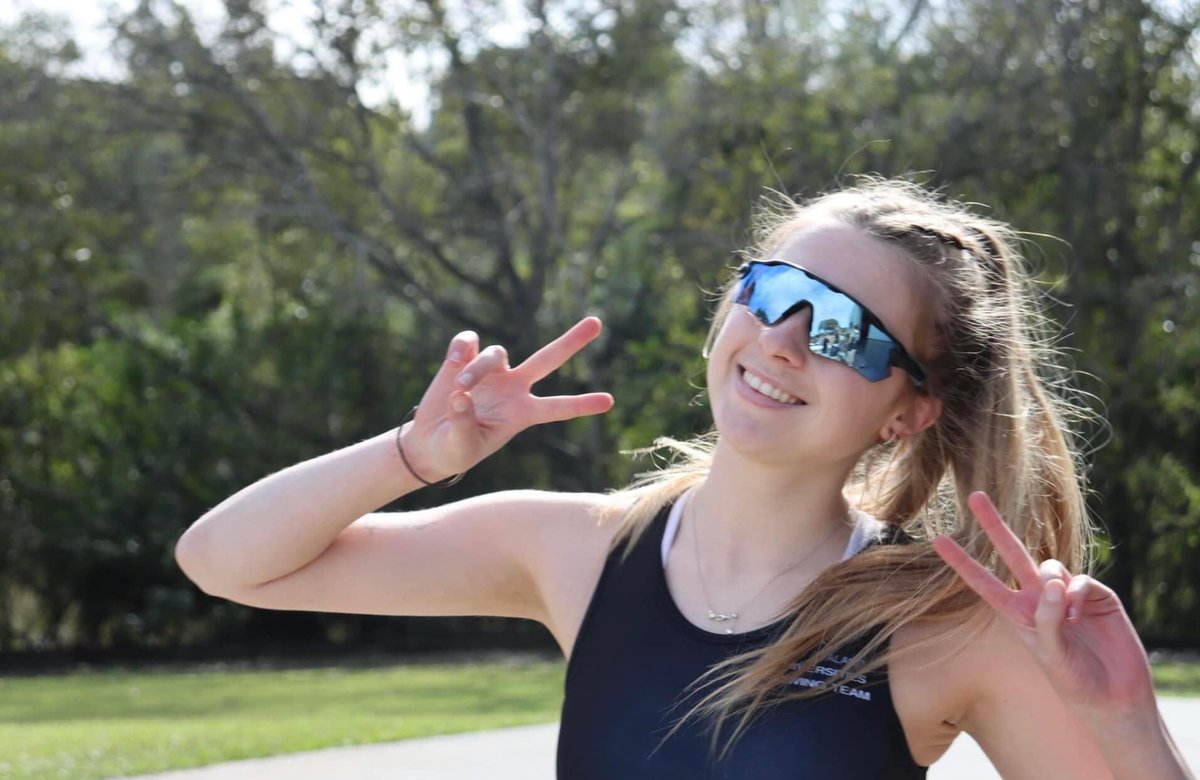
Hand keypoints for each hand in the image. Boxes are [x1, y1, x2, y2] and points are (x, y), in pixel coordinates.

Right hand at [400, 317, 613, 480]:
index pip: (557, 408)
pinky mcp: (464, 359)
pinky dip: (461, 348)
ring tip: (461, 388)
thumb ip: (464, 424)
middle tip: (598, 322)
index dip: (581, 404)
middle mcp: (513, 388)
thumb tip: (462, 394)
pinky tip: (453, 361)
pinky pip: (468, 341)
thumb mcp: (461, 447)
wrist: (429, 442)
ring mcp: (492, 371)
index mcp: (522, 414)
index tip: (609, 401)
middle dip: (572, 341)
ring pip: (495, 353)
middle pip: (548, 359)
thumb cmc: (453, 450)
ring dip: (477, 369)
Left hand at [932, 492, 1155, 715]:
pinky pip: (1081, 580)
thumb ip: (1046, 619)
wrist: (1113, 697)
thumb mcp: (1050, 655)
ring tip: (1066, 617)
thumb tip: (1053, 581)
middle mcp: (1038, 598)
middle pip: (1012, 553)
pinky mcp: (1096, 596)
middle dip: (994, 525)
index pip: (984, 582)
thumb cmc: (1075, 681)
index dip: (962, 562)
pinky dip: (1077, 593)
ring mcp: (1066, 594)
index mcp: (1017, 614)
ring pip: (1050, 565)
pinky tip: (1079, 614)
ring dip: (1053, 582)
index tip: (938, 540)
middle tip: (975, 496)